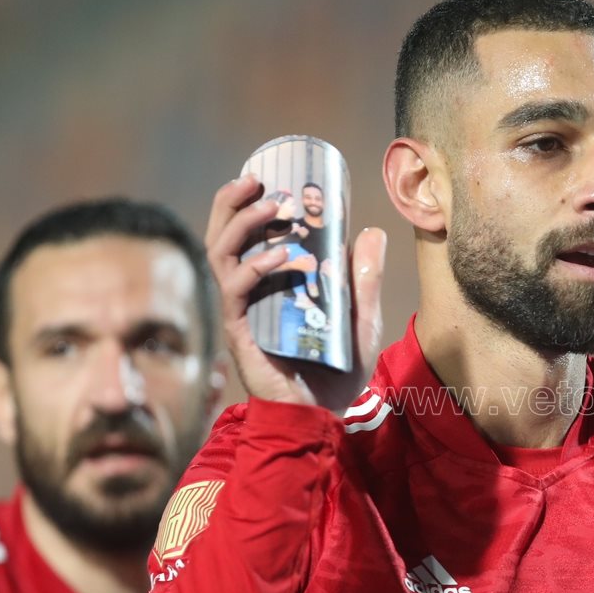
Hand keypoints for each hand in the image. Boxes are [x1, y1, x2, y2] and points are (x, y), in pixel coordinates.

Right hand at [205, 175, 387, 409]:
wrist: (326, 417)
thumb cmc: (338, 372)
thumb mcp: (362, 319)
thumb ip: (364, 279)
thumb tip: (372, 232)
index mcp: (269, 285)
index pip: (245, 237)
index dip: (245, 204)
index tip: (264, 175)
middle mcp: (249, 294)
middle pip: (222, 237)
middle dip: (232, 203)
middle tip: (255, 179)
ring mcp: (242, 312)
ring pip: (221, 256)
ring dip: (243, 225)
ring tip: (272, 207)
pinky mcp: (242, 333)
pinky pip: (237, 292)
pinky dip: (256, 269)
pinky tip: (280, 259)